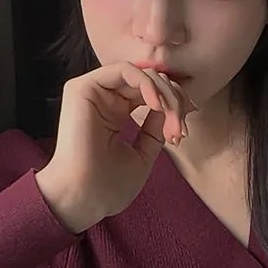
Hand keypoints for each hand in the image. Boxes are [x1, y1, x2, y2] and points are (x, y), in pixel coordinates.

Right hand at [35, 61, 197, 233]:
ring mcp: (94, 92)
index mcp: (116, 114)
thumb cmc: (109, 185)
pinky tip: (157, 105)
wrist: (84, 197)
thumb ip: (154, 130)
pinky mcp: (83, 88)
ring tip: (172, 120)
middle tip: (181, 129)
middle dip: (174, 101)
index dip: (174, 106)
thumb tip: (169, 106)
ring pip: (142, 74)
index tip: (184, 131)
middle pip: (150, 82)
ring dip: (165, 94)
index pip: (150, 95)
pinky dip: (147, 83)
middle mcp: (105, 99)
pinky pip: (124, 70)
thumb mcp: (143, 155)